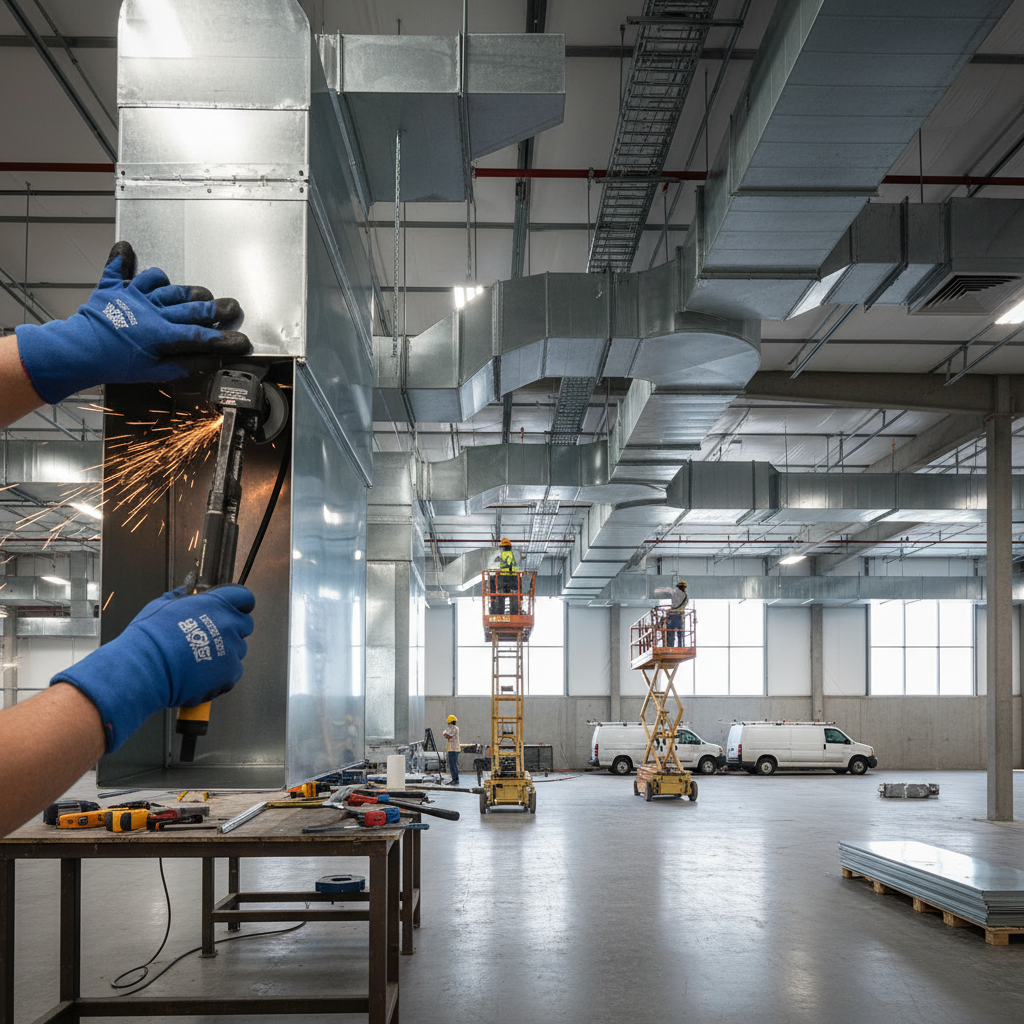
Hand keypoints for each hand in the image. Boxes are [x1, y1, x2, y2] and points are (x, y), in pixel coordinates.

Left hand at [14, 240, 250, 403]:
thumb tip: (209, 359)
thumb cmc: (114, 365)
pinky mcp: (113, 289)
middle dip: (216, 307)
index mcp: (163, 334)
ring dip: (183, 289)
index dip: (225, 338)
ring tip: (196, 292)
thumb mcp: (154, 373)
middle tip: (231, 306)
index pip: (202, 336)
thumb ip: (184, 365)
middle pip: (191, 306)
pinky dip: (122, 259)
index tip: (242, 340)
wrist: (78, 352)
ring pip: (165, 285)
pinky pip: (118, 269)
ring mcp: (133, 296)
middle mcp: (152, 311)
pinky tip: (127, 249)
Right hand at [51, 584, 254, 752]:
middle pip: (245, 625)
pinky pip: (233, 672)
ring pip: (238, 650)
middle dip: (233, 630)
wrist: (145, 668)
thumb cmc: (149, 637)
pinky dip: (221, 676)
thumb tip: (183, 590)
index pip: (243, 597)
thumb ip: (179, 597)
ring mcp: (232, 649)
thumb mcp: (161, 606)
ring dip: (226, 654)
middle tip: (212, 638)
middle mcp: (228, 624)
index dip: (239, 604)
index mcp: (215, 603)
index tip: (235, 609)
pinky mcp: (231, 672)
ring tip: (200, 660)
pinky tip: (201, 675)